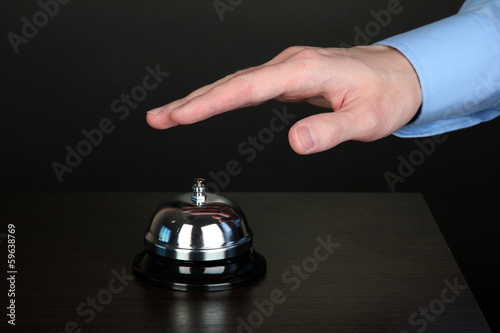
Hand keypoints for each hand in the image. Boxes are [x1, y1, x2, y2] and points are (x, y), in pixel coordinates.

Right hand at [146, 45, 421, 153]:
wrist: (400, 75)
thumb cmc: (385, 95)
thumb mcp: (365, 120)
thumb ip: (329, 130)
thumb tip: (294, 142)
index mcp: (303, 71)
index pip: (245, 89)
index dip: (209, 103)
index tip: (180, 116)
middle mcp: (290, 64)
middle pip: (231, 83)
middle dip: (191, 102)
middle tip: (158, 118)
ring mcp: (288, 69)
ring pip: (235, 83)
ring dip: (201, 99)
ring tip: (171, 115)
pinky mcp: (289, 76)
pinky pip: (248, 86)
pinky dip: (223, 97)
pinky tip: (209, 105)